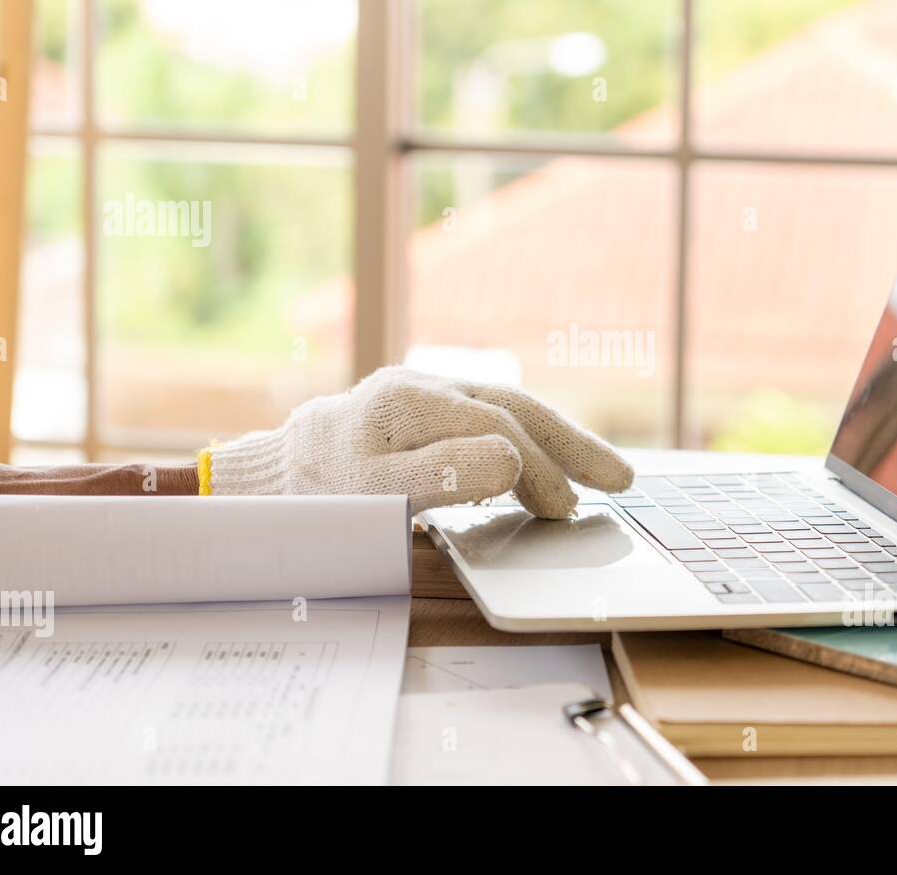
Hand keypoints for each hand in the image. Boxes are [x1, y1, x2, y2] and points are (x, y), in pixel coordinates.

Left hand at [205, 367, 633, 517]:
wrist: (276, 470)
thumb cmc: (320, 489)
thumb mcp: (371, 491)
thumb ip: (439, 474)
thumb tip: (510, 459)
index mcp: (411, 400)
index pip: (496, 429)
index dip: (539, 469)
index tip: (566, 511)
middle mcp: (426, 385)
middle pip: (515, 407)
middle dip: (571, 444)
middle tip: (620, 482)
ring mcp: (431, 392)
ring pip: (510, 407)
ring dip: (561, 440)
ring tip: (604, 475)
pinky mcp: (432, 408)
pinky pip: (495, 416)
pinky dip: (533, 438)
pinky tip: (553, 464)